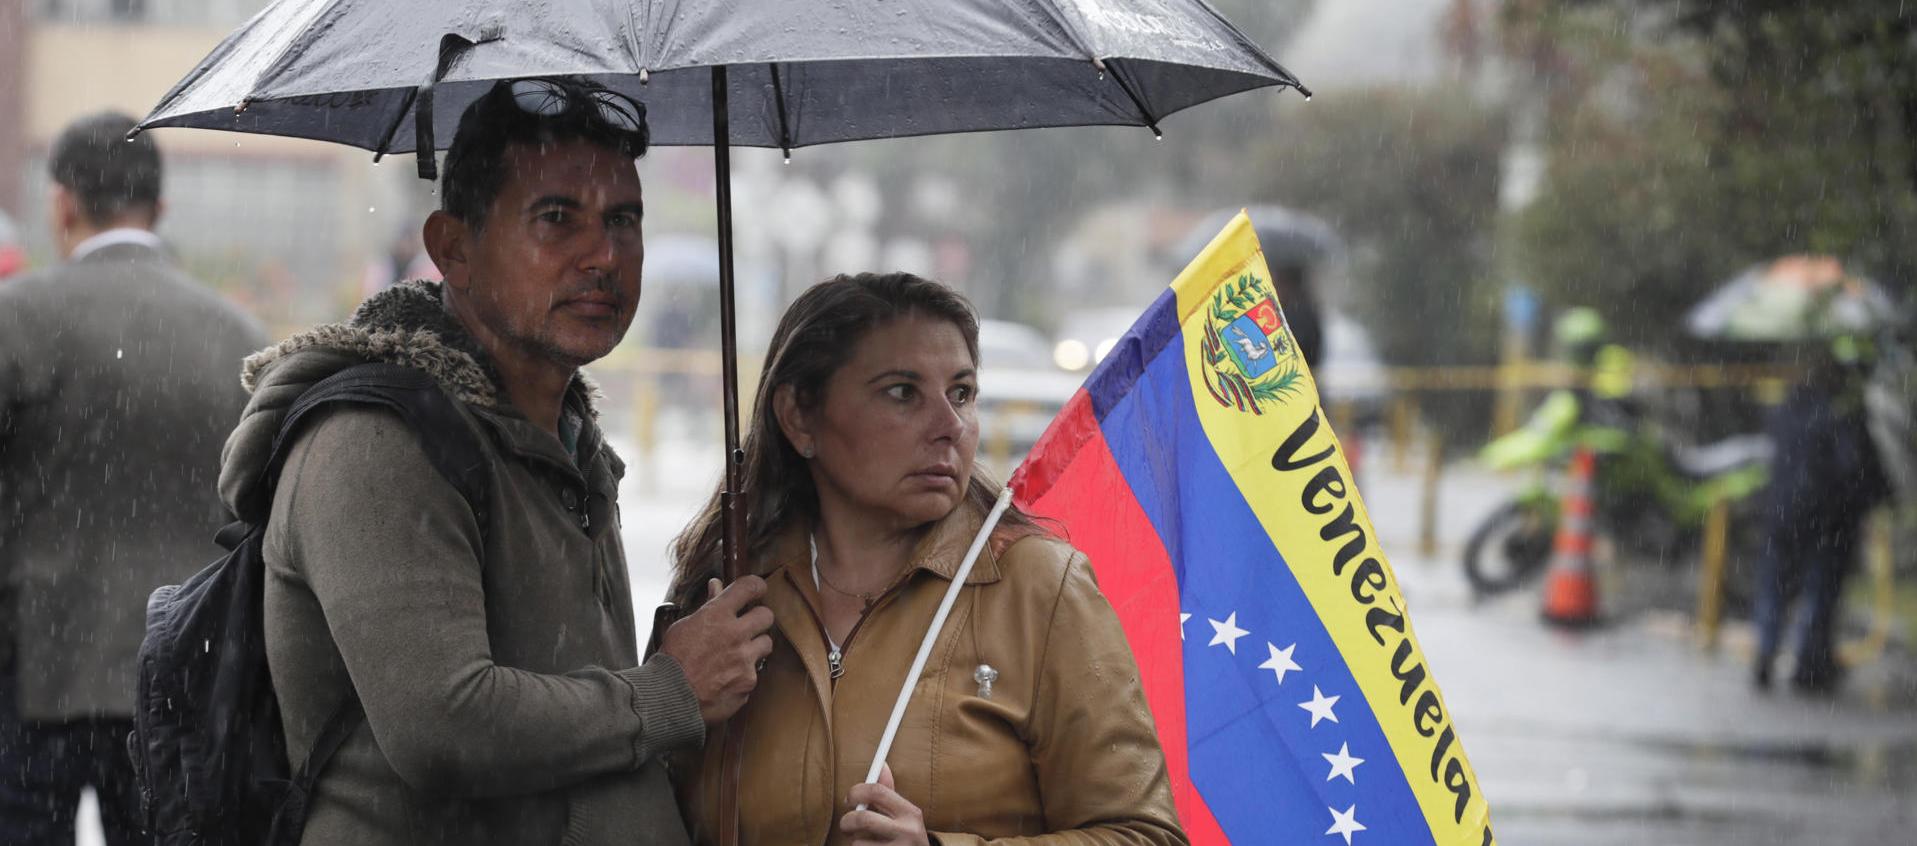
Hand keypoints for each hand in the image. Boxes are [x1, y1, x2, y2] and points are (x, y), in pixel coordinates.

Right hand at [659, 576, 773, 723]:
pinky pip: (755, 672)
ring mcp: (744, 659)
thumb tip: (716, 586)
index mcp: (717, 615)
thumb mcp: (683, 626)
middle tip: (749, 626)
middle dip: (759, 619)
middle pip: (766, 615)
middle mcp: (735, 634)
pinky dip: (744, 674)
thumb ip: (707, 606)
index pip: (749, 587)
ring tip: (737, 655)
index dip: (756, 586)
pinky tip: (728, 678)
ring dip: (755, 647)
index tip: (757, 591)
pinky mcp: (748, 681)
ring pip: (766, 644)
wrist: (668, 698)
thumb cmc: (671, 661)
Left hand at [841, 764, 929, 845]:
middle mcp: (907, 833)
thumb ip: (889, 793)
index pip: (877, 791)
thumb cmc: (906, 839)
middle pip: (863, 818)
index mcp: (911, 814)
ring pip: (858, 844)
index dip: (856, 791)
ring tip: (867, 845)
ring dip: (856, 844)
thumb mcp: (904, 817)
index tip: (849, 798)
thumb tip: (881, 765)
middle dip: (847, 821)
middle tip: (846, 824)